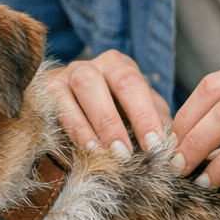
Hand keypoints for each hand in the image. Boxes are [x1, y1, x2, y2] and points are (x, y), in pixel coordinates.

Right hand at [45, 50, 170, 156]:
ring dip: (92, 125)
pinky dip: (74, 129)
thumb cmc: (118, 110)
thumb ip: (156, 121)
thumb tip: (171, 143)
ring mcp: (65, 75)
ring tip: (107, 154)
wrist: (78, 104)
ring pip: (77, 89)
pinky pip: (57, 105)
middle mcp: (90, 65)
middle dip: (113, 121)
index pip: (131, 83)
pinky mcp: (48, 91)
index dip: (143, 114)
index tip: (155, 145)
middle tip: (126, 154)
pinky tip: (88, 149)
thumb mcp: (140, 111)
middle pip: (97, 82)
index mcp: (118, 65)